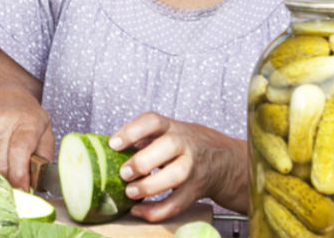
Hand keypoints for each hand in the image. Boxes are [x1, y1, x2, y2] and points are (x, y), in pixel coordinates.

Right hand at [0, 83, 53, 189]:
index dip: (20, 177)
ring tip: (4, 176)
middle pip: (0, 166)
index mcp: (25, 121)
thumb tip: (40, 182)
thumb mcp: (44, 129)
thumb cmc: (25, 115)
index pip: (18, 153)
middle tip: (15, 186)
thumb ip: (45, 156)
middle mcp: (0, 121)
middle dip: (9, 182)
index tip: (24, 190)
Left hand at [110, 112, 247, 220]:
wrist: (223, 160)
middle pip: (168, 147)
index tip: (113, 144)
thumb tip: (110, 151)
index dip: (132, 131)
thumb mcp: (168, 133)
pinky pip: (178, 203)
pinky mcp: (196, 190)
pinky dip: (157, 210)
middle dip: (142, 161)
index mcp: (172, 128)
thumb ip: (144, 138)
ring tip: (130, 192)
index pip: (153, 121)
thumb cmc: (185, 145)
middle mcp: (185, 144)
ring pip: (176, 176)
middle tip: (124, 173)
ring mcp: (193, 167)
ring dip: (150, 186)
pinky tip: (139, 209)